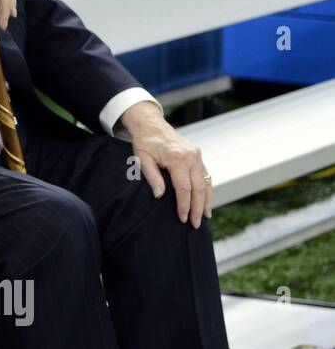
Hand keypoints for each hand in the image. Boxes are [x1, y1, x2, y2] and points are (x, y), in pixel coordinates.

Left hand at [122, 101, 211, 227]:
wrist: (151, 123)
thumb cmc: (144, 142)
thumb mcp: (142, 159)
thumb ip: (152, 177)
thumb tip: (160, 196)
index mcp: (177, 158)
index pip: (184, 188)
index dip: (184, 205)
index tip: (182, 218)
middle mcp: (192, 157)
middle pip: (199, 188)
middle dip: (197, 208)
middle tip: (195, 224)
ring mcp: (197, 155)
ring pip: (206, 183)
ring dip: (206, 201)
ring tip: (205, 217)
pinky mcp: (198, 155)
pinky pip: (206, 176)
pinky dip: (207, 190)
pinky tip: (206, 201)